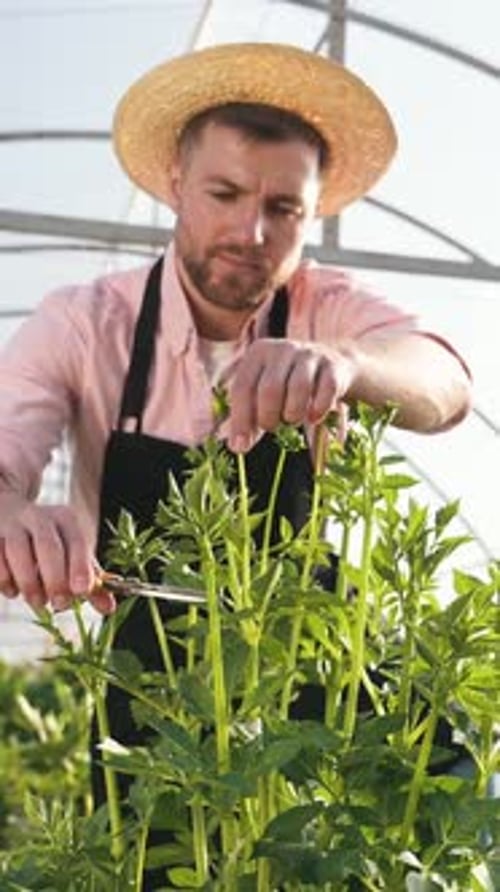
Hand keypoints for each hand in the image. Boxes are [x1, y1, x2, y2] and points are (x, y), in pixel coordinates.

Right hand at [0, 499, 114, 614]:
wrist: (5, 513)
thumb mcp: (70, 554)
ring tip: (38, 602)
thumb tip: (109, 608)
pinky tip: (13, 592)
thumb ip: (89, 581)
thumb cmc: (47, 543)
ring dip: (29, 582)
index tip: (82, 590)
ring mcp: (11, 524)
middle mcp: (38, 516)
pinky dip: (5, 580)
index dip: (80, 566)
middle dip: (55, 578)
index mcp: (65, 519)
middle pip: (48, 545)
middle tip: (61, 605)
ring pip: (19, 551)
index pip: (77, 541)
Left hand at [227, 338, 353, 451]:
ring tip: (292, 420)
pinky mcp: (333, 364)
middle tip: (272, 427)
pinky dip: (318, 410)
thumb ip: (248, 422)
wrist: (328, 369)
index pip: (242, 387)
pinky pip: (326, 389)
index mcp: (257, 353)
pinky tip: (313, 418)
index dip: (240, 419)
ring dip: (293, 414)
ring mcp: (309, 354)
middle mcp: (282, 348)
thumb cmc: (286, 388)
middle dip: (269, 417)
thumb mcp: (262, 399)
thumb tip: (237, 447)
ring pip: (299, 388)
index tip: (242, 446)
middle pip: (270, 389)